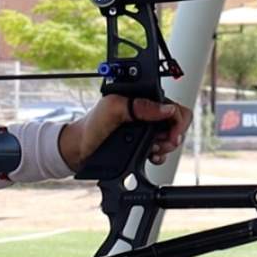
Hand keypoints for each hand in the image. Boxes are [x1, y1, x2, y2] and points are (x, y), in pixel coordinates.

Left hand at [59, 95, 193, 170]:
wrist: (78, 150)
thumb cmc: (90, 126)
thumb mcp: (112, 109)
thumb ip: (138, 106)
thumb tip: (164, 109)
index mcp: (142, 100)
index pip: (175, 107)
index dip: (178, 122)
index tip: (171, 135)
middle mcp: (146, 114)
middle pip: (176, 124)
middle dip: (172, 136)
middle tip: (158, 143)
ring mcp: (145, 130)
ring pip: (170, 139)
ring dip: (165, 147)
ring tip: (150, 149)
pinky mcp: (142, 145)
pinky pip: (161, 151)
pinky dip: (159, 156)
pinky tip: (150, 156)